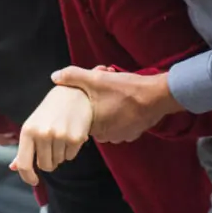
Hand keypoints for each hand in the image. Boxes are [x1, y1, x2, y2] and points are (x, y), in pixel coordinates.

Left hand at [15, 83, 92, 177]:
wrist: (73, 93)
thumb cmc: (49, 111)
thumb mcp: (32, 126)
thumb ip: (23, 149)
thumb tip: (13, 167)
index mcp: (27, 131)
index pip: (23, 164)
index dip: (27, 177)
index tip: (34, 181)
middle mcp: (42, 134)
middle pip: (44, 166)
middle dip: (48, 161)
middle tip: (51, 146)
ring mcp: (59, 136)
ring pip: (59, 162)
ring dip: (60, 154)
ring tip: (61, 136)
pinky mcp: (75, 138)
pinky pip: (71, 157)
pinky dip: (70, 151)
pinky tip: (70, 135)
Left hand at [50, 66, 181, 144]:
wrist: (156, 96)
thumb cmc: (125, 89)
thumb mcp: (95, 79)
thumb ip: (73, 76)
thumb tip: (54, 76)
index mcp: (94, 126)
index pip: (81, 121)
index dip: (85, 107)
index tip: (91, 95)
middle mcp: (107, 136)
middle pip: (95, 122)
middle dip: (98, 108)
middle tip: (104, 92)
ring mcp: (122, 136)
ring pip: (109, 124)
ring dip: (110, 113)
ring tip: (115, 96)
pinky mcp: (134, 134)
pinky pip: (122, 126)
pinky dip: (123, 117)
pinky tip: (127, 104)